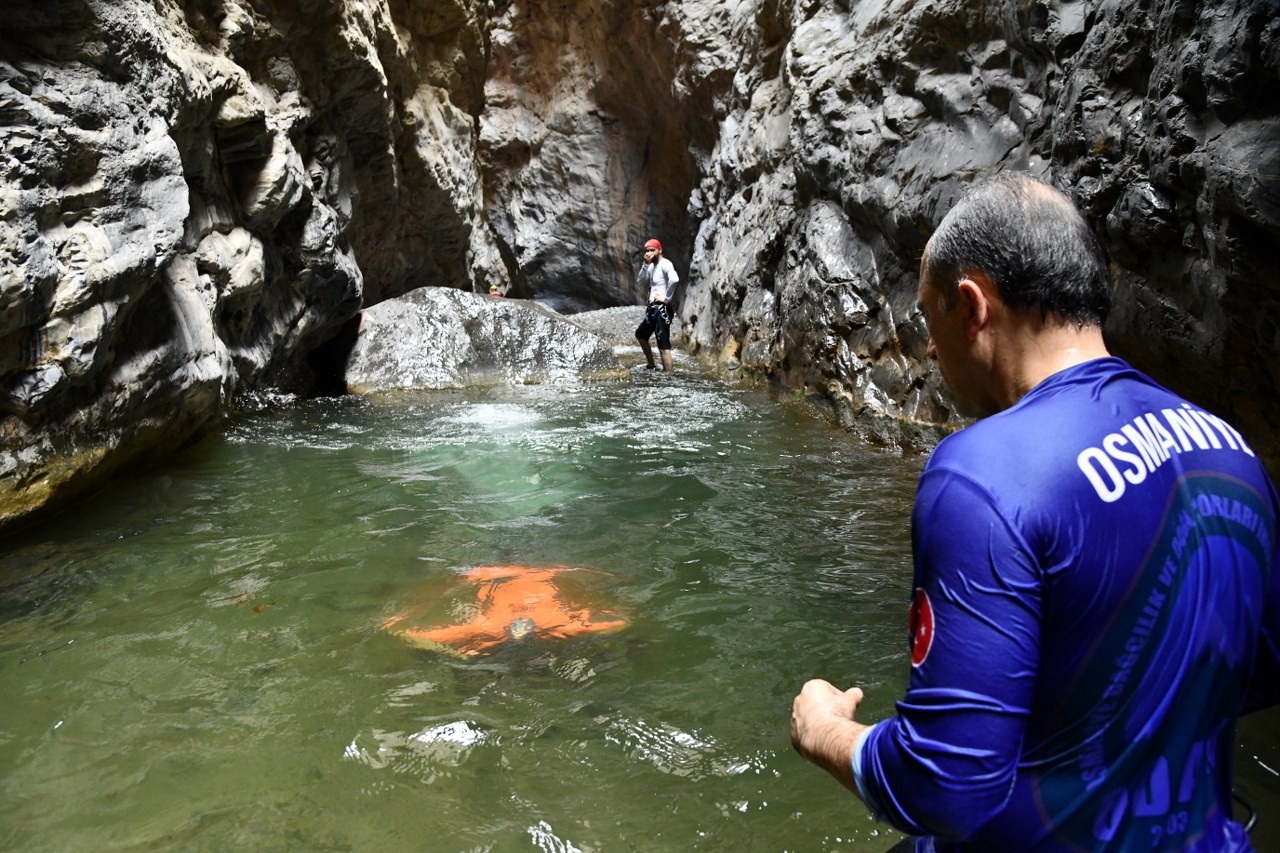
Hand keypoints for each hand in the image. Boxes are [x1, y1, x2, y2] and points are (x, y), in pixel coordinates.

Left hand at [791, 679, 870, 794]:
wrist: (825, 737)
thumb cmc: (837, 715)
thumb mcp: (850, 702)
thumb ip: (853, 695)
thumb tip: (857, 692)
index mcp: (811, 688)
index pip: (827, 690)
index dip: (839, 699)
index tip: (846, 707)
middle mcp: (799, 701)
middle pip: (816, 705)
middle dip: (827, 711)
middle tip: (840, 719)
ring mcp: (794, 719)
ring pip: (809, 720)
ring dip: (819, 725)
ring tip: (833, 732)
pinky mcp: (794, 735)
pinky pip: (805, 735)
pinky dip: (814, 737)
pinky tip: (824, 742)